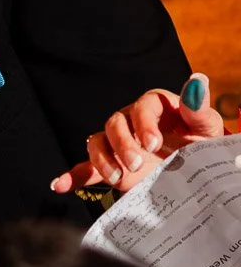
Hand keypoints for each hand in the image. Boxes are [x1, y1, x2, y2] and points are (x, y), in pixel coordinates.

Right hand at [51, 73, 225, 194]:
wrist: (198, 169)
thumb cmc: (202, 142)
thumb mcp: (205, 126)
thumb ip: (198, 108)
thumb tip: (197, 81)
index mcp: (153, 107)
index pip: (141, 106)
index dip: (144, 124)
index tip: (154, 144)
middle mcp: (131, 122)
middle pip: (114, 123)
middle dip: (122, 144)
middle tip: (137, 165)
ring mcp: (118, 144)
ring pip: (97, 143)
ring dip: (101, 159)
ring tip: (116, 178)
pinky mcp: (111, 165)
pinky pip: (87, 168)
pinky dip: (73, 176)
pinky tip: (60, 185)